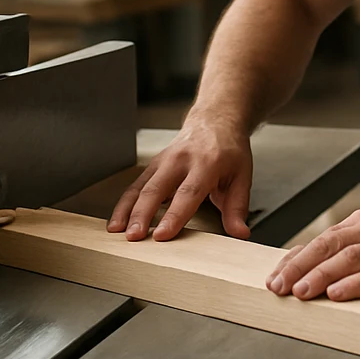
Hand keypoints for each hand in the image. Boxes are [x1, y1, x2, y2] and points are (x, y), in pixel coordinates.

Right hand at [107, 120, 252, 241]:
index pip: (188, 192)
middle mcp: (181, 160)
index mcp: (206, 163)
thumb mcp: (242, 176)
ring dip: (126, 210)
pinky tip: (117, 221)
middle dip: (142, 214)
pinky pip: (135, 185)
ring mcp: (164, 160)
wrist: (216, 121)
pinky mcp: (153, 164)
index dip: (174, 215)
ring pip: (140, 186)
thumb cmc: (230, 151)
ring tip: (117, 231)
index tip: (162, 235)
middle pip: (156, 188)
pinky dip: (124, 204)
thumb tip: (239, 233)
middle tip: (133, 237)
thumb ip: (237, 207)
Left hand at [265, 203, 359, 301]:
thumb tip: (313, 267)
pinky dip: (356, 284)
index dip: (294, 259)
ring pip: (348, 259)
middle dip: (298, 267)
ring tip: (300, 292)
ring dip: (321, 276)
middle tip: (276, 287)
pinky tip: (339, 293)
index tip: (273, 277)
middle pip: (327, 247)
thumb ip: (351, 247)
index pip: (320, 241)